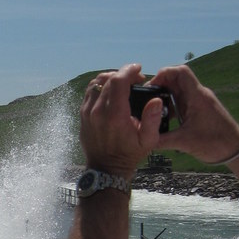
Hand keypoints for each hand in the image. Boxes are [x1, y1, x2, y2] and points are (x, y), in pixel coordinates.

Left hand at [80, 63, 163, 177]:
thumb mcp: (148, 140)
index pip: (118, 81)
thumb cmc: (129, 154)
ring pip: (96, 83)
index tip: (138, 69)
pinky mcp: (82, 115)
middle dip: (123, 74)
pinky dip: (100, 86)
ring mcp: (87, 113)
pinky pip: (89, 92)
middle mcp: (97, 111)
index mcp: (114, 115)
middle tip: (135, 79)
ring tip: (123, 83)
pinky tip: (111, 91)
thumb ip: (153, 119)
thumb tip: (156, 100)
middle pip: (107, 79)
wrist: (106, 169)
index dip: (129, 70)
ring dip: (110, 78)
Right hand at [150, 65, 238, 163]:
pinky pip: (182, 101)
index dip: (163, 74)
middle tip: (145, 100)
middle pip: (176, 80)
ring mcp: (199, 102)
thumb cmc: (216, 143)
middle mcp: (198, 95)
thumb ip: (161, 140)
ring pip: (178, 91)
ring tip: (152, 111)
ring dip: (164, 98)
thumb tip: (143, 138)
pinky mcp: (199, 110)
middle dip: (159, 86)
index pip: (180, 72)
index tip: (150, 88)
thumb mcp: (184, 142)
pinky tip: (164, 120)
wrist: (236, 150)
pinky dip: (170, 107)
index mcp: (197, 97)